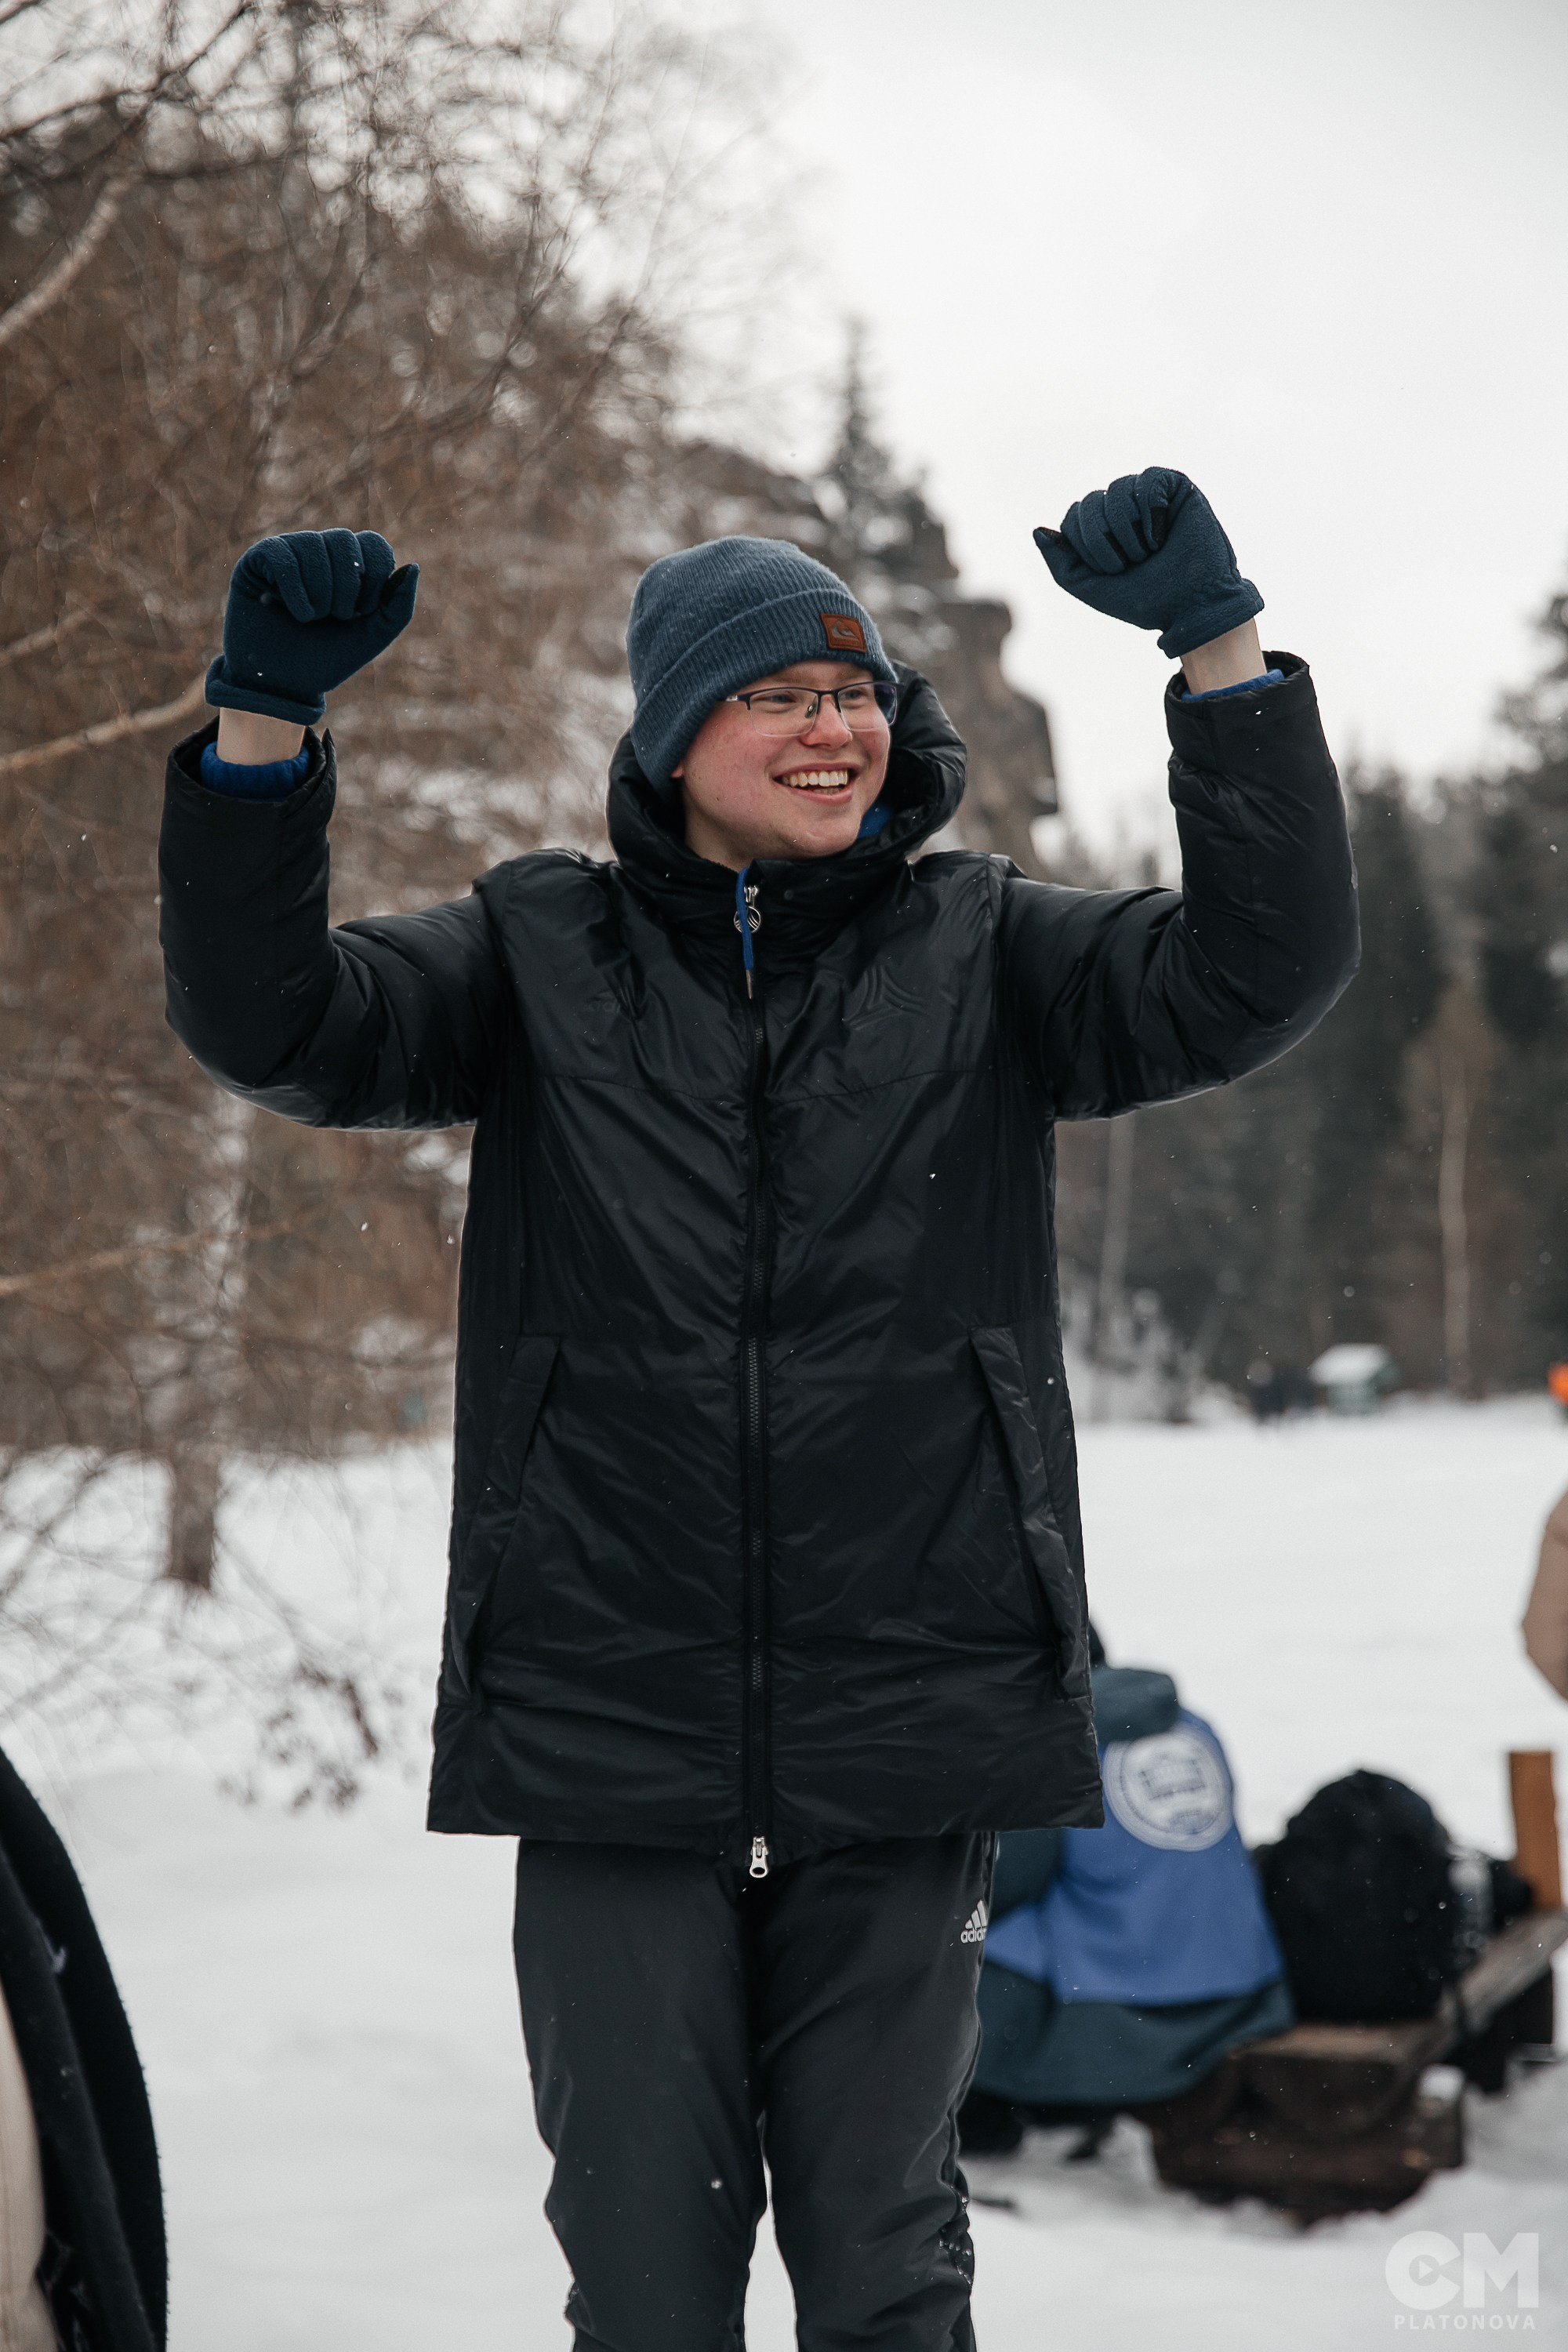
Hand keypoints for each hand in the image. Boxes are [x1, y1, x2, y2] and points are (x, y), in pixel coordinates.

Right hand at [205, 529, 418, 726]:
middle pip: (345, 541)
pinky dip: (291, 592)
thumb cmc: (324, 660)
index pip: (374, 543)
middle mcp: (320, 552)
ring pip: (313, 546)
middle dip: (345, 590)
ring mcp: (288, 551)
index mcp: (350, 566)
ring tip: (308, 619)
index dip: (374, 576)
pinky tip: (279, 608)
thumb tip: (413, 566)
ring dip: (318, 595)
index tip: (363, 611)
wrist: (280, 684)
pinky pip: (282, 557)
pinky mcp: (258, 560)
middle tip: (333, 618)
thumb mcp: (370, 638)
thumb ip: (398, 608)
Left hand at [1033, 469, 1261, 658]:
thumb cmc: (1143, 599)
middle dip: (1105, 541)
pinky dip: (1152, 513)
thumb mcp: (1088, 586)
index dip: (1087, 546)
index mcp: (1101, 529)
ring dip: (1129, 532)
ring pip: (1117, 490)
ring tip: (1150, 551)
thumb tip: (1037, 529)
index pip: (1073, 516)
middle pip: (1091, 502)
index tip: (1112, 570)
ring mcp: (1148, 496)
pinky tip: (1163, 534)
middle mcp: (1122, 508)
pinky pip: (1149, 480)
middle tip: (1131, 563)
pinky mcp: (1175, 487)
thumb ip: (1059, 561)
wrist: (1188, 606)